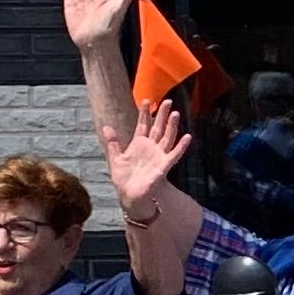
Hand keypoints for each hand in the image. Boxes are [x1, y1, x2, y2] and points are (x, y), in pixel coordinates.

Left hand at [107, 100, 190, 215]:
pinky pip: (174, 154)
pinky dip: (181, 146)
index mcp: (138, 144)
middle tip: (168, 101)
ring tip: (176, 114)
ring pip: (167, 137)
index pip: (144, 125)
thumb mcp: (116, 158)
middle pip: (159, 127)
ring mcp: (159, 156)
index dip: (145, 113)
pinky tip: (187, 137)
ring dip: (172, 126)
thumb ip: (113, 143)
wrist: (129, 194)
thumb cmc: (123, 178)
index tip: (147, 101)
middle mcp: (151, 147)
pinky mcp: (164, 166)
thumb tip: (106, 126)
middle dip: (163, 114)